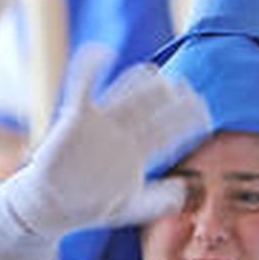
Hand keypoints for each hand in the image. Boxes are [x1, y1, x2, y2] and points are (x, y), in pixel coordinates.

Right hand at [0, 45, 209, 237]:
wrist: (50, 207)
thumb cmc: (91, 206)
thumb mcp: (128, 208)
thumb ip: (155, 202)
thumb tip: (183, 190)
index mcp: (138, 150)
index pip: (169, 132)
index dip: (187, 123)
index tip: (208, 116)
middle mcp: (123, 131)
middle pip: (151, 109)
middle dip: (170, 99)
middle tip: (189, 89)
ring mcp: (100, 123)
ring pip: (124, 96)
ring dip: (139, 83)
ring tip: (154, 73)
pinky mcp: (74, 118)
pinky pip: (82, 87)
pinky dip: (88, 68)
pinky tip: (100, 51)